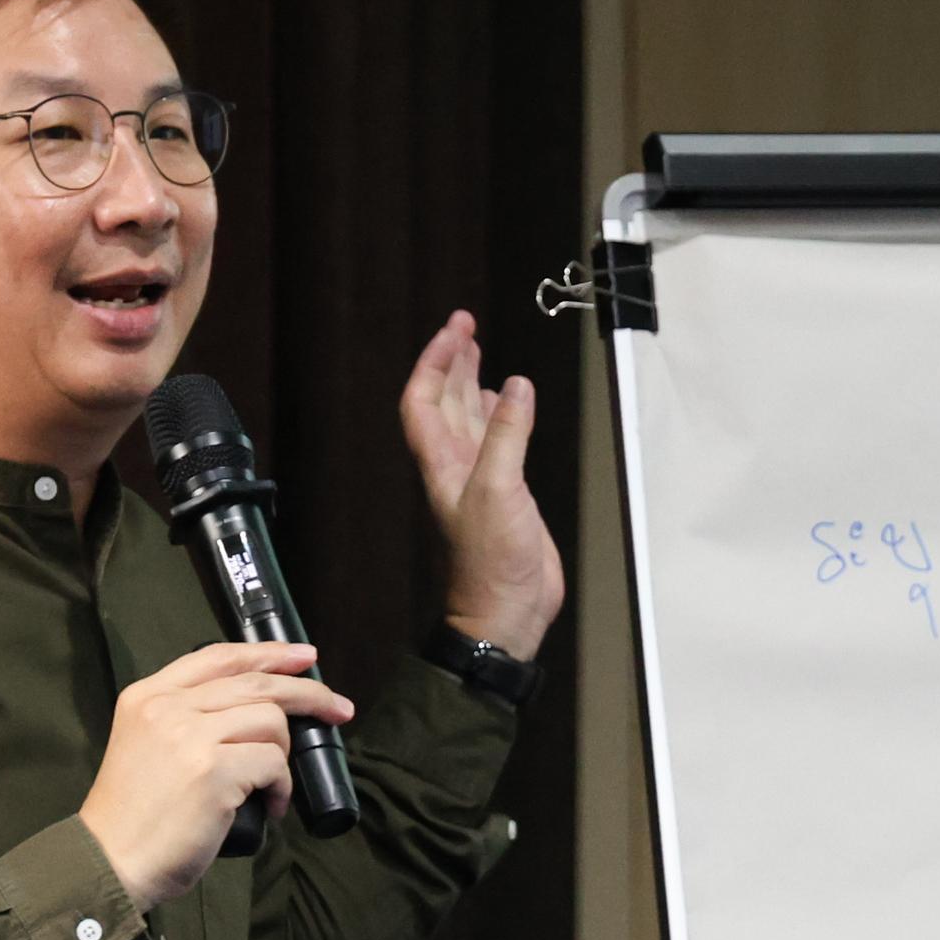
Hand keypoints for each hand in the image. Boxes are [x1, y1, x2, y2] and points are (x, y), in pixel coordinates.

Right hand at [77, 641, 356, 908]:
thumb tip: (258, 712)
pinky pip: (273, 764)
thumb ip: (186, 720)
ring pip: (271, 721)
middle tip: (340, 708)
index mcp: (148, 697)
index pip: (218, 657)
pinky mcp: (213, 771)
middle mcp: (167, 708)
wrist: (109, 863)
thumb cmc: (134, 819)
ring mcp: (190, 736)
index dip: (268, 653)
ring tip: (270, 788)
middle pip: (256, 683)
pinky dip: (281, 788)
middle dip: (308, 693)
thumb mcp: (146, 747)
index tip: (305, 657)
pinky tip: (270, 808)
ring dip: (284, 757)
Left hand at [400, 309, 564, 661]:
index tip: (456, 328)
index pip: (424, 398)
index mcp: (440, 463)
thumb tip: (516, 387)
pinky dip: (501, 418)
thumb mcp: (499, 490)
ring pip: (468, 419)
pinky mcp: (506, 496)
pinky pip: (496, 444)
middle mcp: (454, 467)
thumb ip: (507, 436)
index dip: (435, 361)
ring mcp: (479, 481)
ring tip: (480, 353)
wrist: (503, 614)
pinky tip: (508, 404)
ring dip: (472, 384)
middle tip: (466, 325)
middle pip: (444, 401)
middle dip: (453, 361)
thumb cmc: (488, 566)